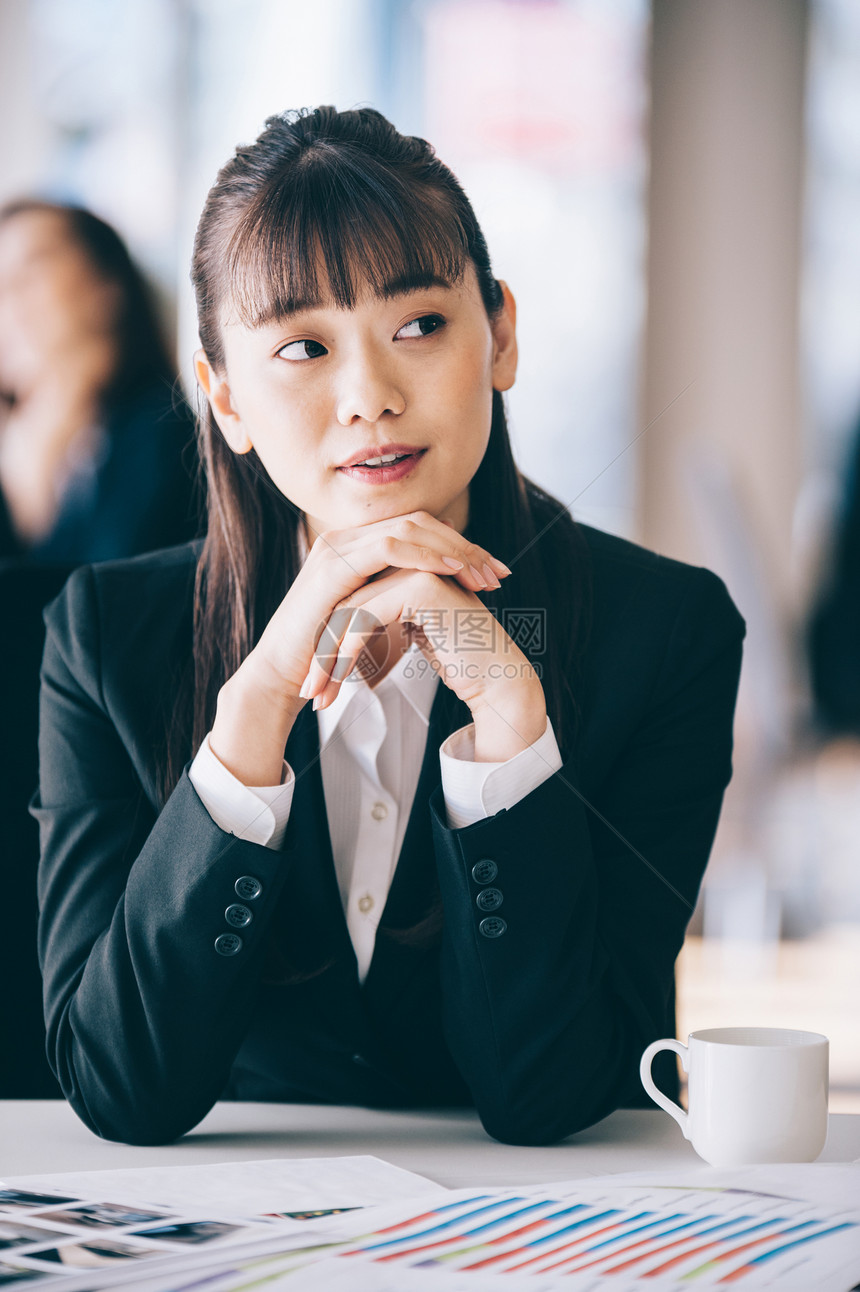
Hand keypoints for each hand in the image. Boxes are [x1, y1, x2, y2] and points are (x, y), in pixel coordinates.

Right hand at [209, 511, 511, 782]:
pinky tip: (452, 571)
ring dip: (451, 549)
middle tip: (498, 572)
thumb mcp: (381, 620)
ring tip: (482, 574)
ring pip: (409, 528)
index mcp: (358, 545)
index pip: (420, 529)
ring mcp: (338, 546)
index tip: (494, 571)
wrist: (285, 674)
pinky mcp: (334, 564)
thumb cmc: (332, 654)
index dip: (460, 546)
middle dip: (464, 545)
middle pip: (420, 521)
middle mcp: (347, 537)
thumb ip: (409, 600)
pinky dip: (425, 555)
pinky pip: (389, 546)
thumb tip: (452, 598)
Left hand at [301, 564, 547, 759]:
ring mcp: (417, 568)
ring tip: (317, 696)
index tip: (316, 680)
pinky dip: (345, 654)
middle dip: (323, 652)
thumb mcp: (412, 631)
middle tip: (310, 692)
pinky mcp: (421, 586)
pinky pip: (366, 619)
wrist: (497, 678)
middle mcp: (410, 560)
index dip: (330, 641)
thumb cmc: (459, 660)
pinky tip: (337, 682)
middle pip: (346, 603)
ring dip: (328, 659)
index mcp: (407, 565)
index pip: (352, 598)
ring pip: (350, 612)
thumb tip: (346, 623)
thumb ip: (385, 614)